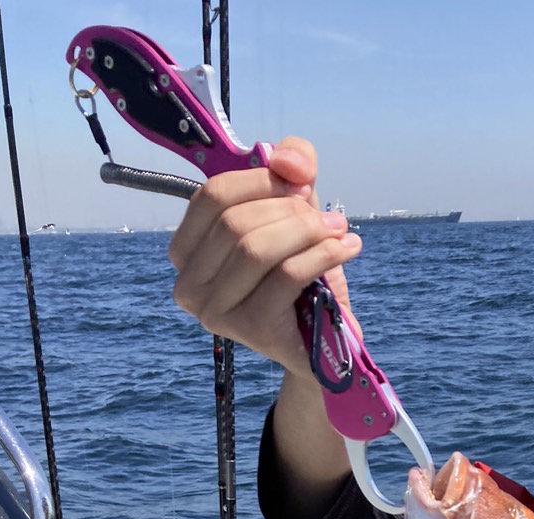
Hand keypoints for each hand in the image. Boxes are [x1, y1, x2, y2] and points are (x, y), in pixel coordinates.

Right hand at [169, 136, 362, 375]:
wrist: (323, 342)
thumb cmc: (300, 277)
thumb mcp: (293, 212)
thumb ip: (289, 169)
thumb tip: (287, 161)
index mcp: (187, 252)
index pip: (212, 197)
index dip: (260, 180)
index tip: (302, 186)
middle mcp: (189, 285)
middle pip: (234, 223)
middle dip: (288, 211)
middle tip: (329, 218)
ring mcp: (215, 312)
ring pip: (257, 249)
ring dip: (307, 232)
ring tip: (340, 231)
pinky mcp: (250, 329)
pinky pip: (285, 276)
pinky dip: (322, 256)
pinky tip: (347, 249)